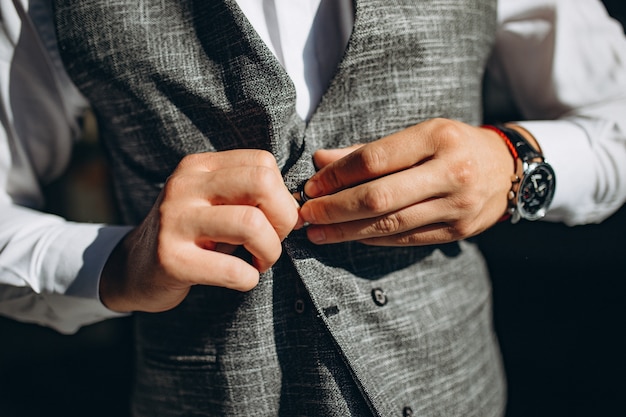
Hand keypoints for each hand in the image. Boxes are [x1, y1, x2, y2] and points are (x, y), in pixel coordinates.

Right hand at [100, 150, 298, 312]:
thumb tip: (300, 207)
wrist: (133, 269)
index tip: (275, 221)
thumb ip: (248, 196)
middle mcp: (184, 186)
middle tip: (274, 242)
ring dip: (270, 252)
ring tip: (259, 262)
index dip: (283, 196)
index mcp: (199, 167)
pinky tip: (241, 278)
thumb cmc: (190, 236)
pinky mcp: (171, 259)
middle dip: (284, 219)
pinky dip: (249, 279)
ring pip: (251, 224)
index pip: (263, 163)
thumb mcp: (213, 203)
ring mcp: (174, 221)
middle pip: (262, 184)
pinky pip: (232, 269)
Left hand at [299, 118, 515, 245]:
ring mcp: (457, 206)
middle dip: (335, 209)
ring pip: (390, 224)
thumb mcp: (418, 134)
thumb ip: (368, 151)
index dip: (336, 176)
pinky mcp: (458, 231)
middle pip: (378, 197)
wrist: (509, 170)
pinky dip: (373, 239)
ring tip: (318, 233)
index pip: (373, 159)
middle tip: (306, 215)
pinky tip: (351, 236)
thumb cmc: (454, 146)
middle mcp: (451, 172)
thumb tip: (321, 161)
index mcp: (437, 138)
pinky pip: (405, 239)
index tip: (312, 186)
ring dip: (347, 231)